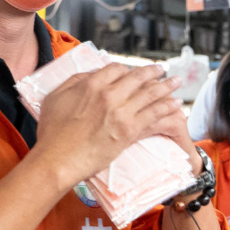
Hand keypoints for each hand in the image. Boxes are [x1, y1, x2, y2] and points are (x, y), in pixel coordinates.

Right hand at [35, 64, 186, 185]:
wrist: (57, 160)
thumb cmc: (52, 133)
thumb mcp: (55, 98)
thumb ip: (74, 82)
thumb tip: (89, 75)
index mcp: (90, 84)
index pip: (116, 69)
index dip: (127, 69)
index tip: (133, 72)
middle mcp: (108, 94)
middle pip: (137, 78)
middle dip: (153, 72)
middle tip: (162, 70)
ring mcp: (120, 112)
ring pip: (150, 94)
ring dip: (167, 86)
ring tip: (177, 82)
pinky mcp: (129, 130)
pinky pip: (154, 114)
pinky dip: (167, 107)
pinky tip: (176, 105)